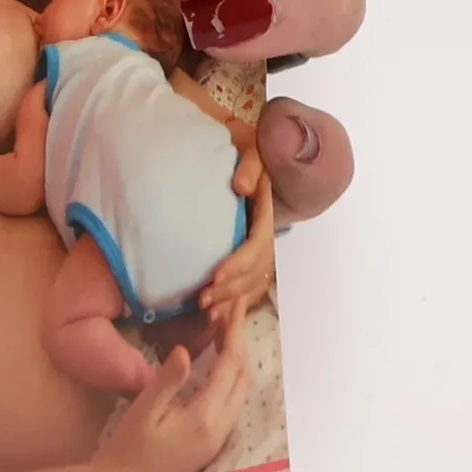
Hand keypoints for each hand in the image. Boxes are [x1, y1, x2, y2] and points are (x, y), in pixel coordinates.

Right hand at [96, 313, 251, 471]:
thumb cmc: (128, 449)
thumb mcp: (142, 410)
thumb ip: (167, 380)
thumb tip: (184, 349)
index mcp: (204, 418)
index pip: (230, 366)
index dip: (234, 332)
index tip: (235, 305)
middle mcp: (220, 428)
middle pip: (243, 376)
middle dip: (240, 341)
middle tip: (231, 311)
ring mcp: (219, 437)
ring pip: (241, 389)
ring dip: (238, 358)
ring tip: (225, 330)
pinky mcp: (213, 441)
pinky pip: (233, 400)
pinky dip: (232, 375)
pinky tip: (218, 363)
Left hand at [197, 163, 274, 333]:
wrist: (257, 166)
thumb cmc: (249, 157)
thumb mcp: (253, 154)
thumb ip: (250, 168)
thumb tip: (242, 187)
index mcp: (267, 217)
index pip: (257, 246)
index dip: (239, 263)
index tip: (216, 274)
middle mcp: (269, 241)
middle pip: (254, 272)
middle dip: (230, 289)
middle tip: (202, 299)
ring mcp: (263, 256)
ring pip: (252, 285)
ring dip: (230, 300)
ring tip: (206, 310)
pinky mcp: (253, 266)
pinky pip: (249, 291)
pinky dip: (234, 304)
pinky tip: (216, 317)